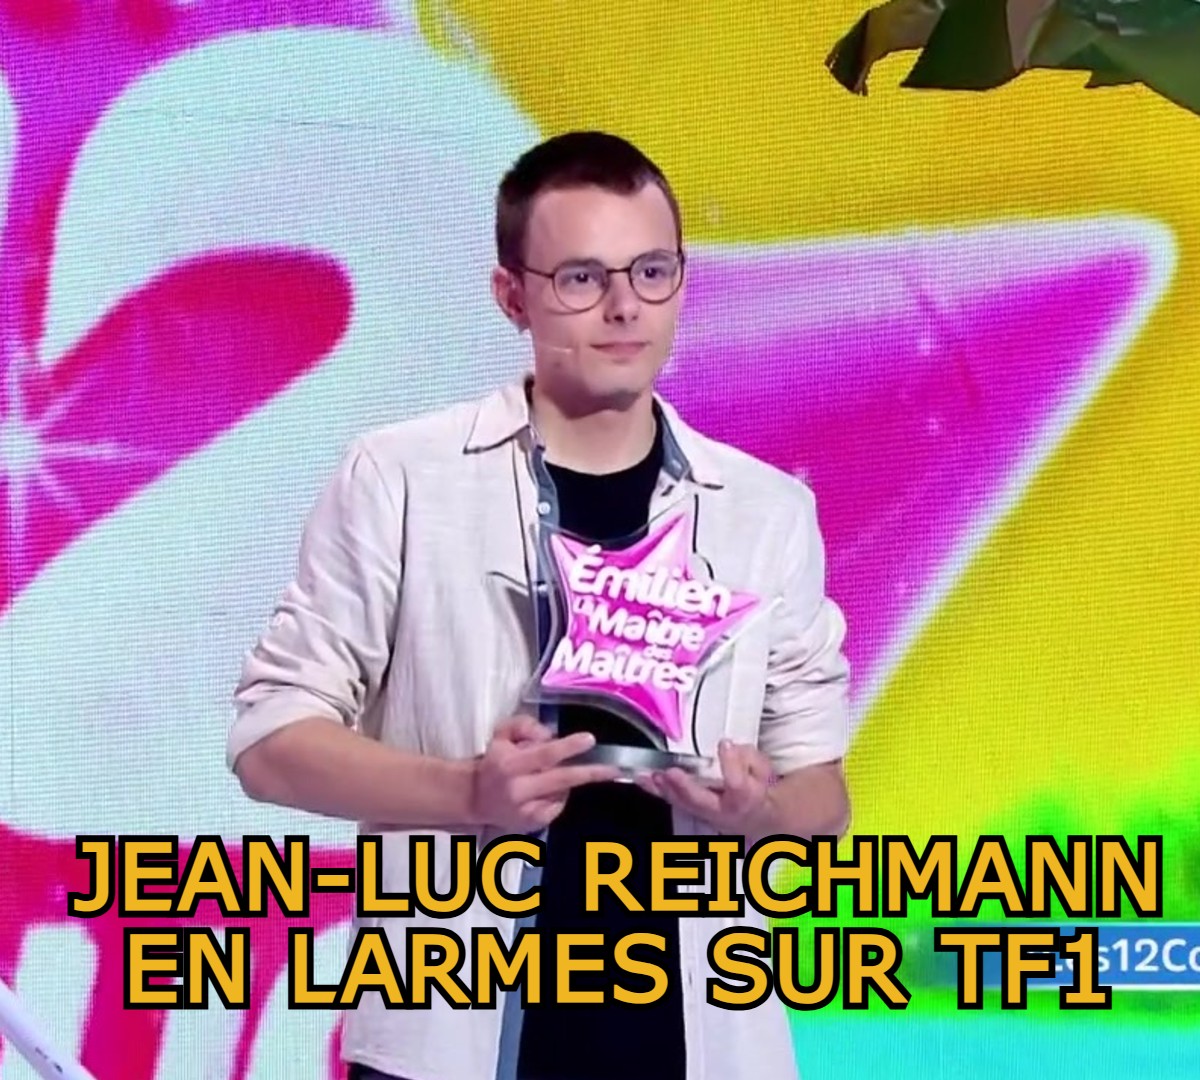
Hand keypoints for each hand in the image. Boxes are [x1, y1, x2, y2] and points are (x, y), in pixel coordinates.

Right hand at [470, 714, 619, 831]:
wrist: (474, 797)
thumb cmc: (493, 759)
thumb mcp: (502, 733)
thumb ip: (524, 725)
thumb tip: (549, 734)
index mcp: (510, 763)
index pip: (545, 754)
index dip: (569, 747)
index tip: (590, 739)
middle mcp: (519, 789)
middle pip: (562, 779)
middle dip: (591, 773)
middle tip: (614, 768)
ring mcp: (526, 810)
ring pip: (562, 793)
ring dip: (569, 780)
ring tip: (555, 773)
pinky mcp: (531, 824)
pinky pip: (557, 807)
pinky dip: (560, 796)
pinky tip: (550, 790)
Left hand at [634, 740, 777, 838]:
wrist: (757, 818)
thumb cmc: (758, 788)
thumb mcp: (763, 768)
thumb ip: (747, 757)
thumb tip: (727, 746)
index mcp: (748, 798)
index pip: (740, 787)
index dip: (732, 765)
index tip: (725, 744)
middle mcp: (724, 812)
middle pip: (703, 803)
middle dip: (685, 788)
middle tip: (670, 772)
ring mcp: (705, 816)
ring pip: (682, 805)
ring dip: (663, 790)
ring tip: (647, 775)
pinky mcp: (691, 812)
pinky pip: (672, 802)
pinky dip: (656, 790)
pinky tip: (642, 778)